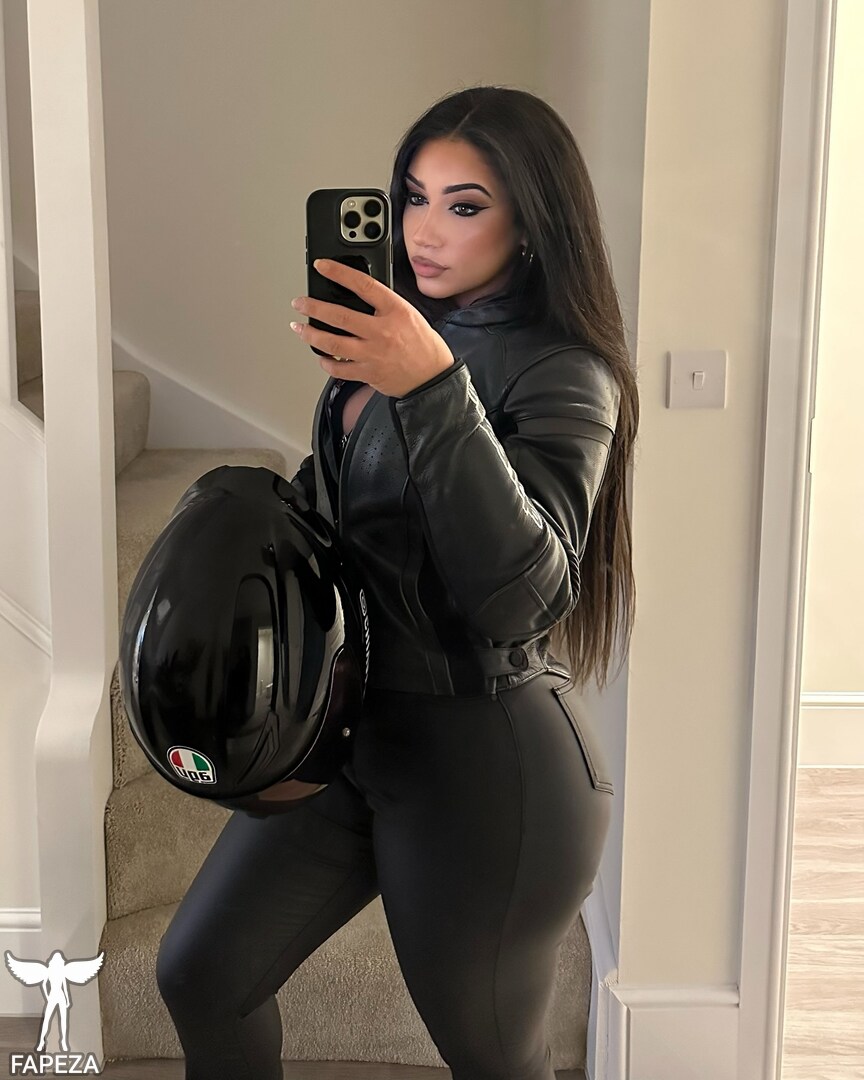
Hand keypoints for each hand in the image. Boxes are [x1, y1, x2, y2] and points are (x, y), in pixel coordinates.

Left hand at [290, 258, 454, 397]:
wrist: (433, 378)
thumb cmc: (424, 346)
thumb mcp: (409, 315)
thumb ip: (384, 305)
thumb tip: (357, 297)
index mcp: (394, 311)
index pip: (363, 285)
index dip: (339, 273)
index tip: (323, 267)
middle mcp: (382, 331)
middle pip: (339, 316)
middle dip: (313, 307)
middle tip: (299, 303)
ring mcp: (373, 354)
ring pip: (332, 343)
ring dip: (311, 334)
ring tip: (300, 328)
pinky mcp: (368, 373)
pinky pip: (338, 368)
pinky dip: (325, 362)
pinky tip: (320, 356)